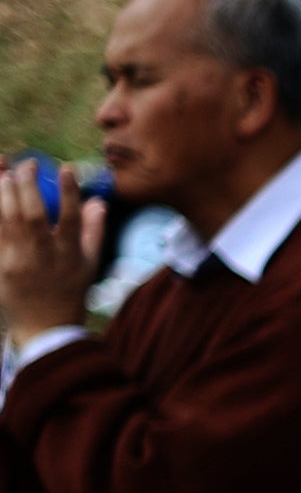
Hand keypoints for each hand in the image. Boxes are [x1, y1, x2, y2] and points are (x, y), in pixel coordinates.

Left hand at [0, 159, 103, 343]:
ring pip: (8, 221)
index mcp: (70, 257)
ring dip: (5, 194)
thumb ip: (94, 232)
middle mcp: (44, 259)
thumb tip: (98, 202)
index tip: (66, 168)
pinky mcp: (0, 266)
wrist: (45, 327)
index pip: (72, 220)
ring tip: (5, 175)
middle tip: (27, 164)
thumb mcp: (89, 265)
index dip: (69, 192)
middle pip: (34, 216)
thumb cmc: (70, 292)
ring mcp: (19, 263)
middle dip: (28, 185)